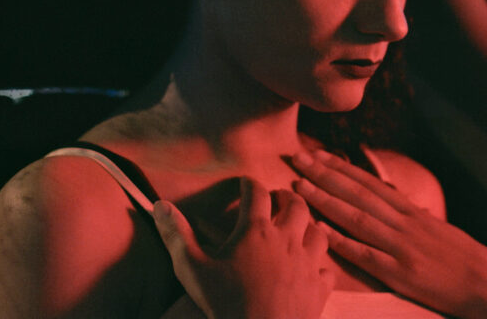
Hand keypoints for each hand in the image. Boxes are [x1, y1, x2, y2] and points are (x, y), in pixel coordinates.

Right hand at [153, 177, 334, 318]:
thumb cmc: (226, 303)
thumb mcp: (192, 269)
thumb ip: (177, 235)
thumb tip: (160, 205)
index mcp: (256, 231)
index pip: (256, 193)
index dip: (249, 184)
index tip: (244, 183)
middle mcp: (287, 240)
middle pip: (296, 206)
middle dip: (287, 198)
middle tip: (278, 199)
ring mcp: (308, 263)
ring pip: (318, 233)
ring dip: (309, 227)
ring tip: (299, 228)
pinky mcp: (319, 288)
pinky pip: (327, 269)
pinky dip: (321, 265)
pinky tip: (313, 269)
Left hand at [291, 151, 486, 318]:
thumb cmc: (467, 261)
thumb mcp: (440, 232)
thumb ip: (418, 219)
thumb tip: (407, 206)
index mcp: (413, 214)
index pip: (371, 184)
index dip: (342, 168)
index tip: (319, 155)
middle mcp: (404, 223)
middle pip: (358, 193)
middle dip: (325, 174)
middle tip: (297, 158)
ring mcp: (401, 247)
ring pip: (356, 217)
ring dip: (324, 200)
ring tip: (299, 186)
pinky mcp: (401, 273)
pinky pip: (365, 255)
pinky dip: (341, 241)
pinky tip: (320, 231)